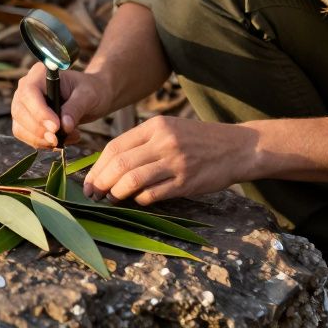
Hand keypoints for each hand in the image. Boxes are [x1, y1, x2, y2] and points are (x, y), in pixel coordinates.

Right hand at [11, 63, 109, 148]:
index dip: (39, 112)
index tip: (56, 127)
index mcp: (40, 74)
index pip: (29, 92)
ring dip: (42, 140)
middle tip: (59, 138)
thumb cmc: (90, 90)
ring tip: (69, 137)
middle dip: (39, 130)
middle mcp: (26, 87)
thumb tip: (64, 126)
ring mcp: (23, 105)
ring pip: (20, 128)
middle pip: (20, 112)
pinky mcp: (25, 121)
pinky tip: (63, 140)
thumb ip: (76, 108)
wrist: (91, 97)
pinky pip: (26, 137)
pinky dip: (43, 144)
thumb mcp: (88, 95)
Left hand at [82, 116, 259, 205]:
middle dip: (101, 182)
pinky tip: (136, 201)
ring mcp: (176, 162)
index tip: (89, 180)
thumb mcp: (170, 128)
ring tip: (110, 199)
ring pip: (132, 180)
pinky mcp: (186, 182)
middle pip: (119, 164)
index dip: (98, 167)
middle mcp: (164, 141)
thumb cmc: (200, 140)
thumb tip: (110, 165)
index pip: (115, 147)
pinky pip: (153, 194)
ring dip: (116, 193)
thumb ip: (143, 142)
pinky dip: (139, 200)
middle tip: (93, 194)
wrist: (238, 147)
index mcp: (156, 126)